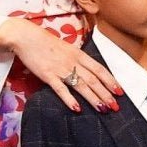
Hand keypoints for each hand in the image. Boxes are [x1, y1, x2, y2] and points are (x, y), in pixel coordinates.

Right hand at [4, 20, 119, 114]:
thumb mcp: (67, 49)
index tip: (120, 92)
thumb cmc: (46, 43)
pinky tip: (77, 108)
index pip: (99, 69)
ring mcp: (60, 69)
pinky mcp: (48, 75)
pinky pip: (61, 89)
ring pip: (81, 85)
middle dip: (106, 94)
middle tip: (115, 106)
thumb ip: (78, 60)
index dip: (111, 81)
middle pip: (93, 80)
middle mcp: (73, 62)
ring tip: (103, 109)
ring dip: (93, 98)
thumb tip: (90, 72)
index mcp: (79, 54)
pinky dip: (69, 99)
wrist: (26, 37)